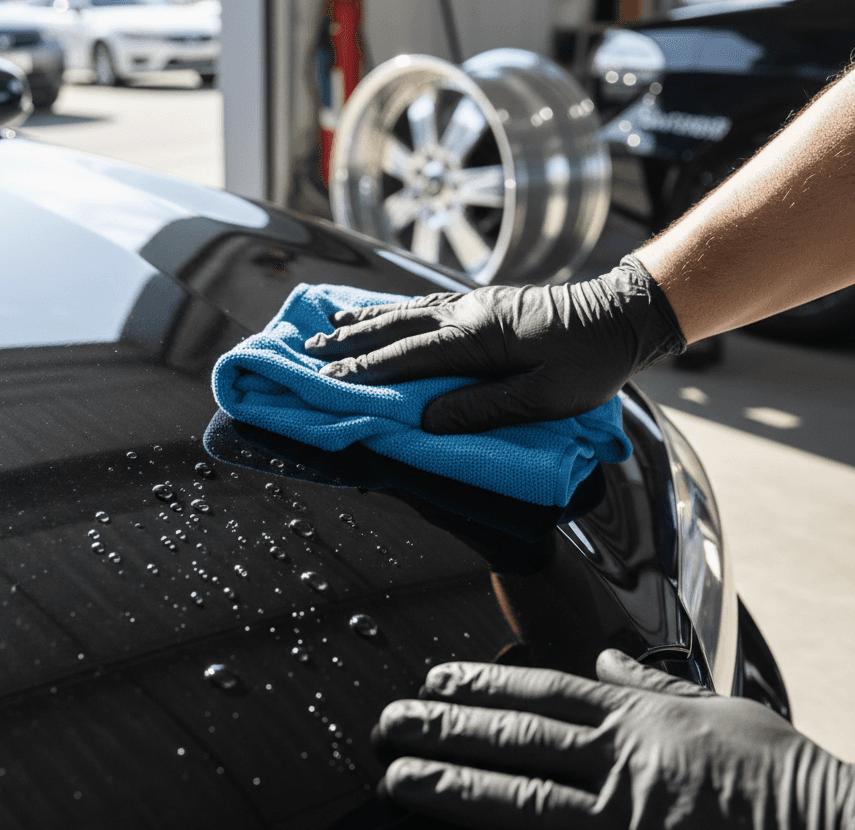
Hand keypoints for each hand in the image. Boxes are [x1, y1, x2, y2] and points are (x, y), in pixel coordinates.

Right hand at [305, 256, 685, 432]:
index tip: (326, 380)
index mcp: (480, 338)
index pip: (409, 357)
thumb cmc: (591, 363)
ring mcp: (476, 304)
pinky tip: (383, 314)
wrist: (623, 314)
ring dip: (367, 321)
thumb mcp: (546, 398)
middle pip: (397, 327)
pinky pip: (427, 305)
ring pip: (408, 311)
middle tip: (310, 350)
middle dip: (351, 342)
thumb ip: (486, 409)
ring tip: (331, 326)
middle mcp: (469, 314)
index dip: (365, 370)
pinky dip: (396, 311)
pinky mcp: (486, 304)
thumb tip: (428, 420)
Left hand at [375, 651, 854, 829]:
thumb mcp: (724, 711)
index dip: (483, 686)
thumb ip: (653, 688)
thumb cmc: (794, 778)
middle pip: (519, 741)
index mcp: (644, 722)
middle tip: (389, 724)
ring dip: (455, 793)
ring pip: (527, 804)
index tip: (435, 682)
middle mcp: (629, 767)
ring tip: (399, 783)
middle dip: (446, 730)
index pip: (544, 694)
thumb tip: (605, 666)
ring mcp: (636, 829)